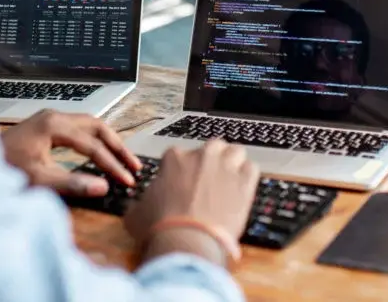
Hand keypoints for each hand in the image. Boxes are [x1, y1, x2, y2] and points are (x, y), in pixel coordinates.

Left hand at [1, 110, 141, 196]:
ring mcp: (49, 119)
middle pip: (97, 126)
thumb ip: (72, 183)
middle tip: (134, 166)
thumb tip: (103, 187)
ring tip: (123, 160)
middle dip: (118, 147)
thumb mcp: (38, 180)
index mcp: (53, 125)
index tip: (126, 180)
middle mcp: (54, 116)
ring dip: (108, 142)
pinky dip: (94, 140)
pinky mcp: (45, 126)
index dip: (112, 164)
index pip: (93, 145)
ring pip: (89, 125)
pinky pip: (79, 129)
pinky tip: (100, 153)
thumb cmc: (2, 168)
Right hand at [124, 139, 259, 245]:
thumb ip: (140, 202)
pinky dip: (247, 177)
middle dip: (210, 160)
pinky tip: (242, 190)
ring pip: (235, 152)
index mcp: (174, 158)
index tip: (182, 185)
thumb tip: (137, 206)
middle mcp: (202, 156)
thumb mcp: (136, 213)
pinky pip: (252, 168)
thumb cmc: (159, 227)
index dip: (182, 170)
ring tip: (229, 181)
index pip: (180, 155)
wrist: (186, 241)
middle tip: (208, 181)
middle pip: (211, 147)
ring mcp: (225, 166)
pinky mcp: (245, 182)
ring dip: (232, 163)